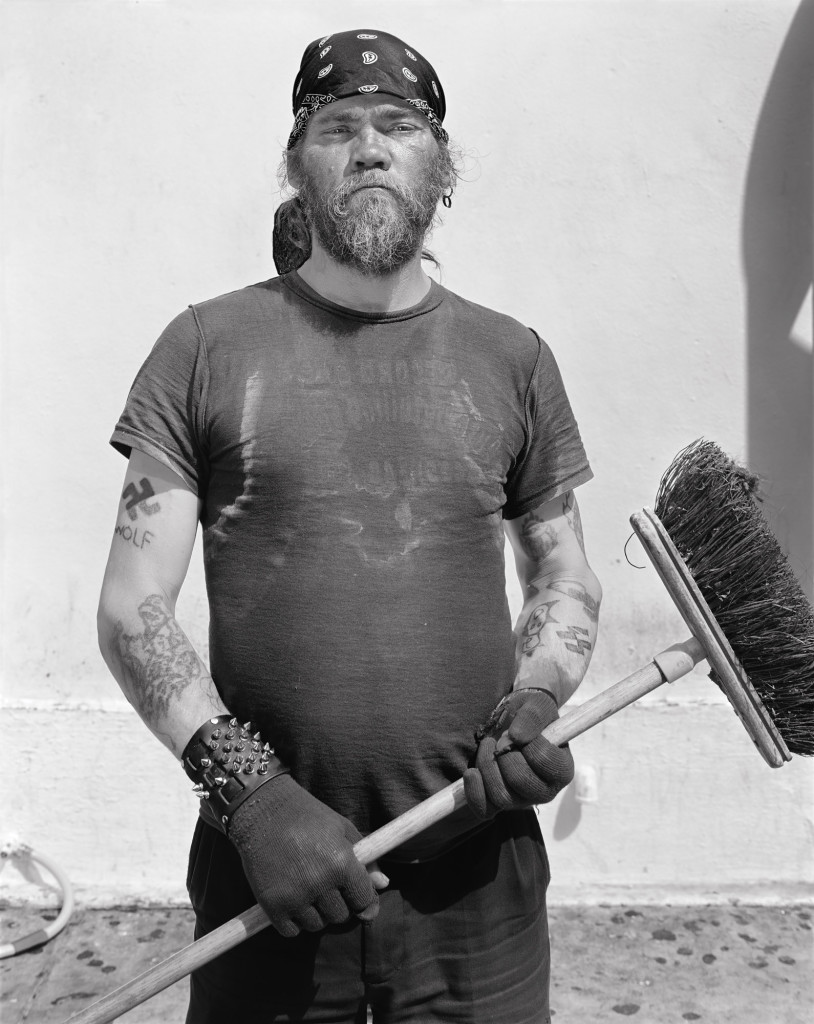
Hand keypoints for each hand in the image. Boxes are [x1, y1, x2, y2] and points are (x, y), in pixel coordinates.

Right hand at [228, 774, 387, 936]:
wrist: (263, 810)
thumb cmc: (308, 817)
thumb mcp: (343, 830)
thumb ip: (367, 859)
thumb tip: (384, 884)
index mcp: (342, 862)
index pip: (364, 901)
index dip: (362, 899)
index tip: (354, 894)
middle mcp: (320, 882)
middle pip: (340, 916)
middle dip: (337, 903)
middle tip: (325, 883)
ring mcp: (294, 896)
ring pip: (317, 925)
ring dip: (315, 913)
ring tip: (307, 887)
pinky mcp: (271, 905)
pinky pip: (291, 931)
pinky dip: (293, 921)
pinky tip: (291, 898)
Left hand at [463, 688, 573, 819]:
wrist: (513, 721)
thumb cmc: (529, 714)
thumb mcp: (536, 704)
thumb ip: (533, 716)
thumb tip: (517, 736)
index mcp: (562, 769)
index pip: (543, 760)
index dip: (525, 742)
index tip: (516, 731)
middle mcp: (545, 791)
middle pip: (520, 781)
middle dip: (503, 754)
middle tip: (498, 739)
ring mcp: (522, 801)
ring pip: (501, 796)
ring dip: (487, 766)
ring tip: (487, 747)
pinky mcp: (500, 805)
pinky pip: (485, 810)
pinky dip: (474, 792)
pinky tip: (472, 772)